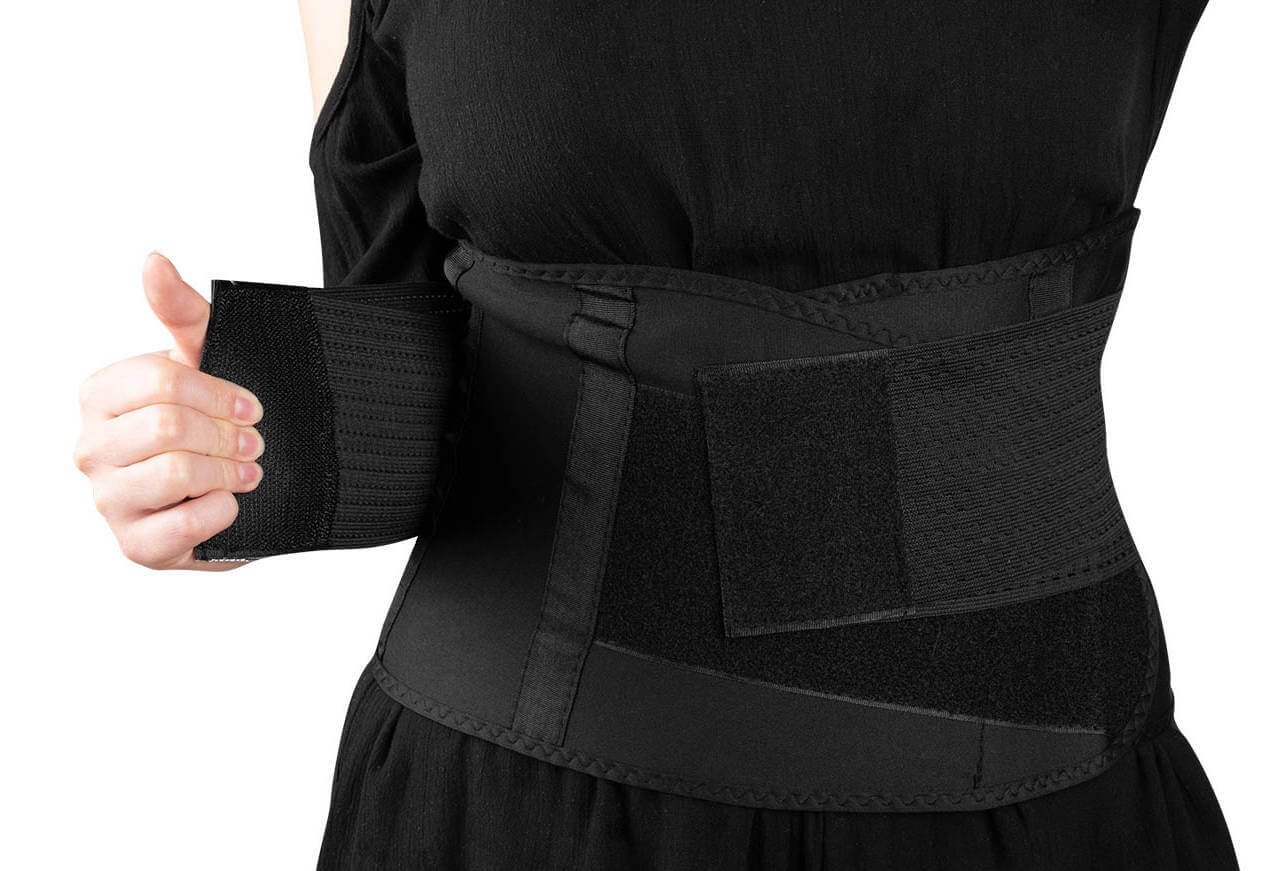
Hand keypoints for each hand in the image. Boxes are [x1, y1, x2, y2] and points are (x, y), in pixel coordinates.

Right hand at [74, 254, 263, 569]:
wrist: (253, 488)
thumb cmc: (220, 418)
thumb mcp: (210, 357)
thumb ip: (181, 310)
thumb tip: (153, 260)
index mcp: (101, 397)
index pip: (158, 380)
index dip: (218, 392)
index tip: (250, 406)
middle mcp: (91, 448)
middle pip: (167, 427)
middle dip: (226, 434)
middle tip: (253, 443)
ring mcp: (109, 501)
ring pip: (173, 473)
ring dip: (228, 471)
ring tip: (248, 472)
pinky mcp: (137, 547)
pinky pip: (184, 524)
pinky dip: (223, 511)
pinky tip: (232, 503)